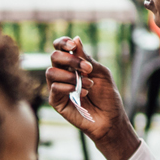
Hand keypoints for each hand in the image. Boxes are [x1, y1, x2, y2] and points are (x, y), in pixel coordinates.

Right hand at [46, 37, 139, 159]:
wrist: (110, 119)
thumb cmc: (107, 96)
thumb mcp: (101, 73)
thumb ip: (87, 58)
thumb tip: (76, 39)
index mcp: (73, 64)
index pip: (61, 48)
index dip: (63, 43)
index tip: (73, 46)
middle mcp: (63, 74)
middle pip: (54, 57)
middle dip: (70, 60)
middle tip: (87, 69)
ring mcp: (58, 87)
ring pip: (50, 72)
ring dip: (70, 76)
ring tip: (88, 85)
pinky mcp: (56, 101)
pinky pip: (54, 88)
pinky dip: (68, 88)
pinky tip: (82, 94)